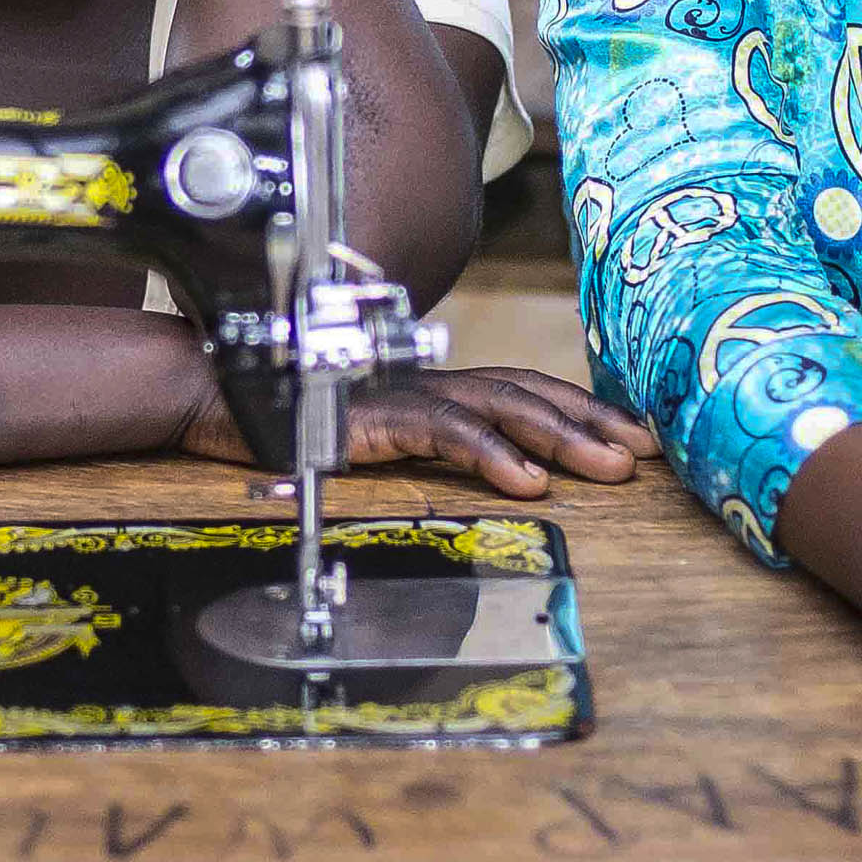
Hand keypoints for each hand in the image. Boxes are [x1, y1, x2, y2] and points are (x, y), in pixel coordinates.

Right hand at [181, 365, 656, 497]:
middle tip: (648, 453)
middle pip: (529, 393)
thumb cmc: (289, 415)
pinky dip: (492, 454)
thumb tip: (488, 468)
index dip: (583, 408)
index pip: (526, 388)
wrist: (213, 394)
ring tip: (609, 469)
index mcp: (434, 383)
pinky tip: (528, 482)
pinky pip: (446, 432)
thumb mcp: (375, 433)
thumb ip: (426, 439)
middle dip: (593, 422)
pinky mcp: (376, 414)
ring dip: (561, 438)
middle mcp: (429, 379)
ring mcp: (404, 393)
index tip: (638, 436)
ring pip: (501, 408)